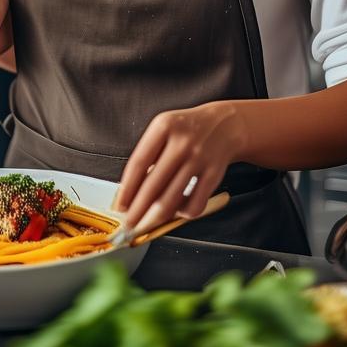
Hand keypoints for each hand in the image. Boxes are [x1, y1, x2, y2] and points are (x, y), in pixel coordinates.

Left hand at [114, 102, 245, 230]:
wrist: (226, 124)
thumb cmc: (188, 130)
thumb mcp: (165, 128)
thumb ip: (149, 153)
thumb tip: (131, 192)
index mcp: (164, 126)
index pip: (138, 163)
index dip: (126, 189)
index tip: (120, 205)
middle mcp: (182, 142)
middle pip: (152, 185)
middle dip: (137, 210)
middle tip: (129, 223)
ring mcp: (200, 158)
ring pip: (172, 199)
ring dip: (156, 217)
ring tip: (147, 222)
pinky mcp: (214, 173)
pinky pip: (195, 204)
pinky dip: (183, 213)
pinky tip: (177, 210)